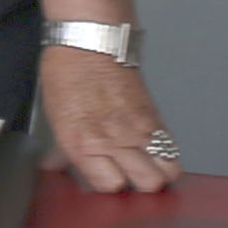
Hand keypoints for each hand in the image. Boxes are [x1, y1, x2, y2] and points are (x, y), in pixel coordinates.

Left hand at [36, 45, 179, 196]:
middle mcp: (115, 138)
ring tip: (147, 168)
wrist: (90, 41)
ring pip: (168, 169)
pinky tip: (153, 151)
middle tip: (131, 178)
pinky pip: (171, 146)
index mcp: (84, 143)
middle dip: (141, 186)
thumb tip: (58, 167)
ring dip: (159, 172)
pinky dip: (166, 153)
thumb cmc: (69, 73)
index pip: (112, 186)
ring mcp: (138, 127)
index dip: (110, 186)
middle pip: (148, 184)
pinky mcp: (155, 114)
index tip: (107, 179)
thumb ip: (63, 150)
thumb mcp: (56, 118)